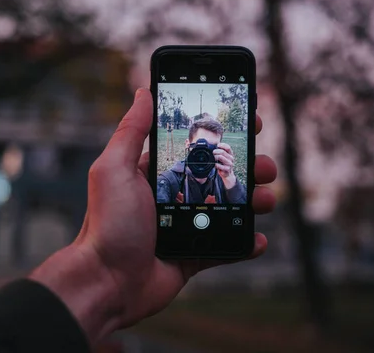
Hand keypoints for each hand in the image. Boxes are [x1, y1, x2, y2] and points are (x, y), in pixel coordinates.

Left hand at [29, 88, 276, 344]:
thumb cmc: (107, 223)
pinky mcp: (192, 256)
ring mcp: (185, 226)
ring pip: (229, 208)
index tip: (249, 120)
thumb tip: (143, 91)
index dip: (222, 135)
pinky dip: (244, 243)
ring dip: (253, 202)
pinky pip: (226, 247)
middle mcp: (172, 196)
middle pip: (219, 175)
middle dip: (246, 167)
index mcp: (155, 174)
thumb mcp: (114, 168)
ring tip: (266, 200)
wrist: (107, 283)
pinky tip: (257, 239)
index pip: (195, 147)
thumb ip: (131, 131)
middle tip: (264, 165)